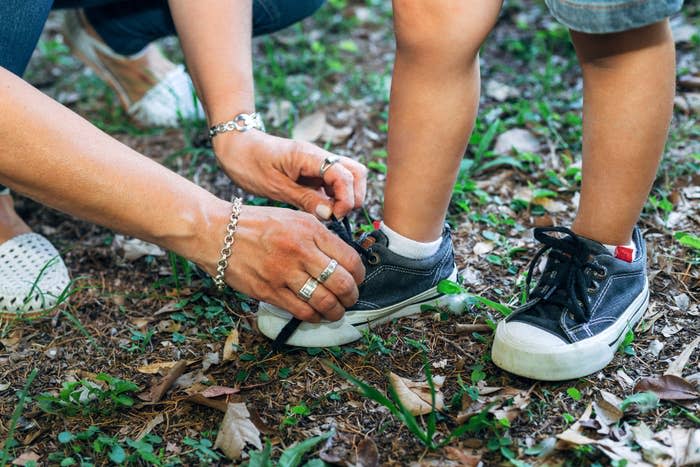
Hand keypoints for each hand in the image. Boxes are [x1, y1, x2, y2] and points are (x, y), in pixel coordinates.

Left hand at [213, 130, 366, 218]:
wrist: (235, 147)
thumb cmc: (249, 163)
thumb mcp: (275, 187)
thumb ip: (305, 200)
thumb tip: (330, 214)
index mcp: (309, 156)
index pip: (345, 175)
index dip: (346, 198)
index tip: (335, 216)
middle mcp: (319, 156)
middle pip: (356, 172)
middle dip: (354, 196)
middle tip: (337, 215)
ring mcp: (318, 163)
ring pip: (349, 176)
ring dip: (346, 196)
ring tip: (330, 214)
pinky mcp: (313, 171)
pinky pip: (334, 182)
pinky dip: (335, 196)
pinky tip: (322, 208)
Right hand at [220, 205, 364, 321]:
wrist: (218, 233)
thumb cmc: (258, 225)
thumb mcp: (294, 218)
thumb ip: (319, 235)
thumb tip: (344, 258)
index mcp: (310, 230)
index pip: (350, 258)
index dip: (360, 274)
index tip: (357, 279)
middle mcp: (301, 251)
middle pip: (342, 283)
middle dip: (352, 296)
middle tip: (350, 298)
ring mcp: (284, 273)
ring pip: (325, 302)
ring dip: (336, 311)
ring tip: (336, 310)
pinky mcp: (269, 291)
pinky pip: (302, 311)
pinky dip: (315, 317)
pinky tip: (316, 314)